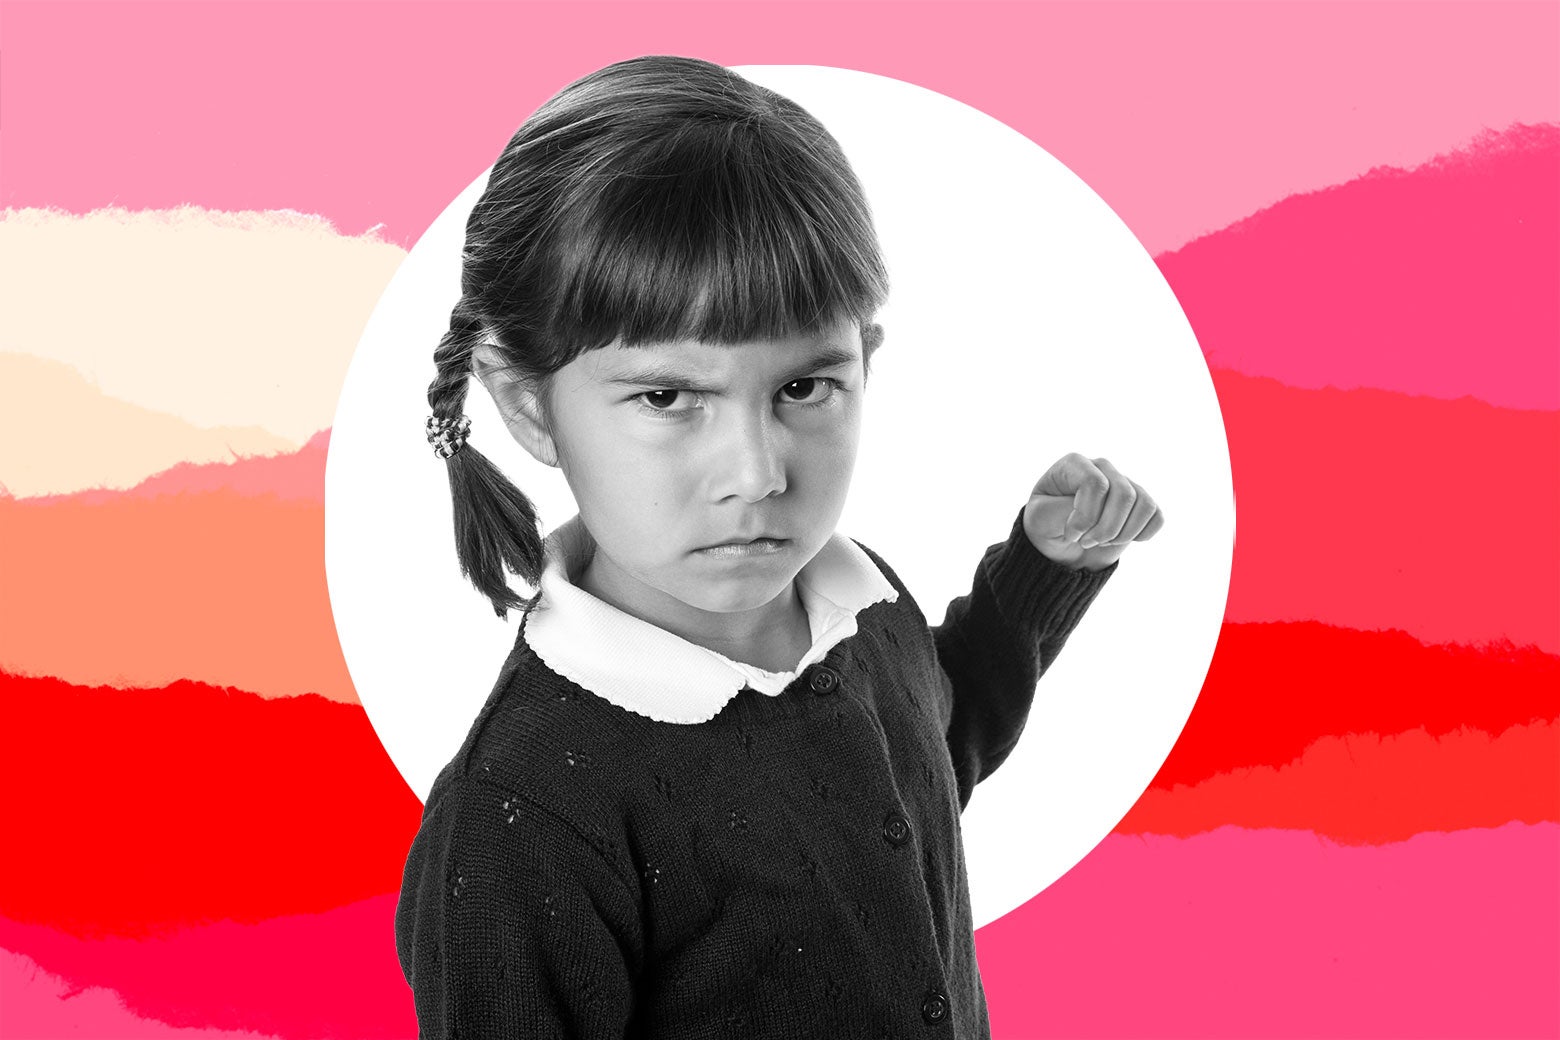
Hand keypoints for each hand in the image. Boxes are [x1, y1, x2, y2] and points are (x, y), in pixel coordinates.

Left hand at [1022, 454, 1163, 570]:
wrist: (1060, 547)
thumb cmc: (1046, 527)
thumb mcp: (1040, 518)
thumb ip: (1065, 507)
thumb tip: (1096, 506)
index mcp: (1074, 464)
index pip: (1095, 483)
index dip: (1086, 515)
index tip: (1071, 534)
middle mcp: (1102, 467)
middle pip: (1124, 494)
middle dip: (1106, 529)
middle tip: (1086, 542)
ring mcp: (1124, 483)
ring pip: (1144, 505)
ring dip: (1123, 534)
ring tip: (1101, 542)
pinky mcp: (1139, 503)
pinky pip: (1157, 516)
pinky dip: (1142, 535)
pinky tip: (1120, 540)